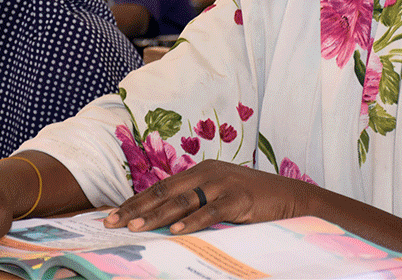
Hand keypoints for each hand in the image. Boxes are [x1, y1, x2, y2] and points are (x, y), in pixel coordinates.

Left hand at [104, 159, 312, 233]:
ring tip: (135, 227)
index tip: (112, 215)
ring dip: (157, 216)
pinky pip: (210, 212)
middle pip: (165, 192)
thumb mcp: (219, 195)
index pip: (160, 187)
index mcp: (200, 170)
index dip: (136, 201)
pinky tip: (176, 231)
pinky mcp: (238, 198)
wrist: (289, 197)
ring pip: (183, 201)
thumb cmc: (251, 199)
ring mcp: (222, 184)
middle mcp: (207, 173)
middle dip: (136, 208)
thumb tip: (163, 219)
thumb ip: (195, 201)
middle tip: (112, 223)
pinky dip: (192, 222)